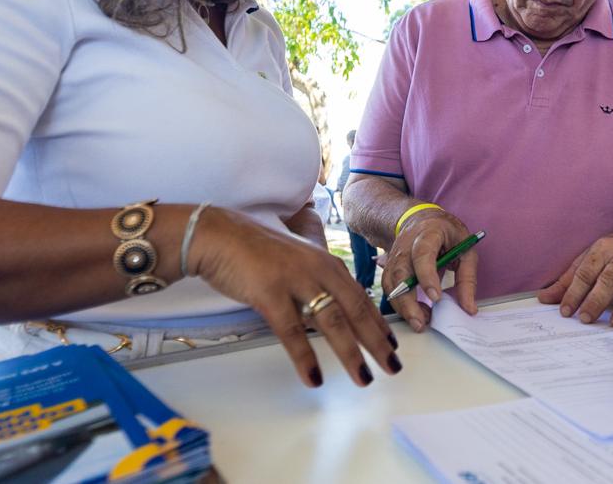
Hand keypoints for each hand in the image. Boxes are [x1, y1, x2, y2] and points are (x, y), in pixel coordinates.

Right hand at [187, 207, 400, 388]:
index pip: (361, 297)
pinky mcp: (270, 293)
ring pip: (332, 322)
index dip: (378, 323)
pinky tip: (314, 377)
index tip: (393, 344)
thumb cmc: (254, 251)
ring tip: (363, 378)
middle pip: (356, 310)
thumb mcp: (296, 262)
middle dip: (377, 341)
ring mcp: (295, 279)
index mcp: (325, 262)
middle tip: (392, 367)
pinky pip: (293, 331)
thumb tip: (330, 313)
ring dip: (350, 354)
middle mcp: (317, 269)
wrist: (219, 235)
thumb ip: (315, 283)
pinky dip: (305, 357)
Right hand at [381, 208, 477, 332]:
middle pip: (400, 273)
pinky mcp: (390, 268)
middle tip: (421, 322)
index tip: (435, 298)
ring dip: (403, 307)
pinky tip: (415, 313)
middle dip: (408, 301)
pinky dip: (399, 304)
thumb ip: (467, 278)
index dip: (427, 276)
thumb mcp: (465, 249)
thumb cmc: (447, 234)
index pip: (422, 254)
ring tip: (421, 322)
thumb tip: (469, 308)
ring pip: (390, 284)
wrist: (421, 220)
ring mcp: (394, 256)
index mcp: (428, 234)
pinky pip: (390, 288)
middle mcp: (406, 245)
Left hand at [537, 231, 612, 327]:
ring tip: (605, 322)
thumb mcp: (597, 258)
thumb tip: (544, 298)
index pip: (582, 272)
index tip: (564, 311)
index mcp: (601, 248)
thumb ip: (571, 279)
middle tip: (581, 318)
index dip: (571, 292)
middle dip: (589, 298)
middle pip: (601, 276)